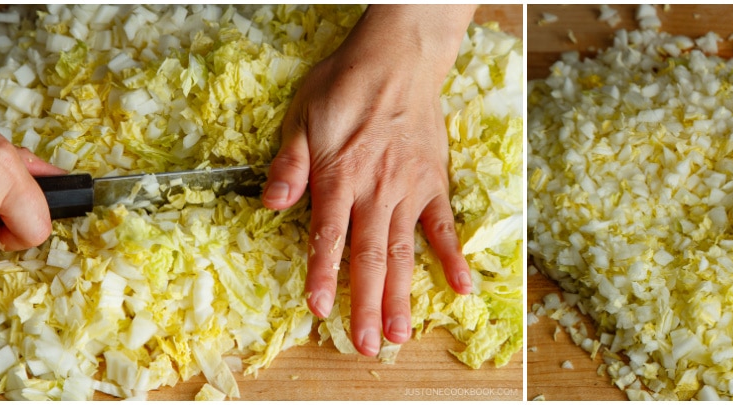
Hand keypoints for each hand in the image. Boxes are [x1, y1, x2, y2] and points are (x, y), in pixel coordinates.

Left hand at [262, 5, 476, 355]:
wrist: (397, 60)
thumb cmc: (345, 86)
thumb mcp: (301, 116)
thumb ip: (290, 164)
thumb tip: (272, 203)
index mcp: (340, 177)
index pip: (329, 237)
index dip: (324, 276)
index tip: (321, 310)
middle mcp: (377, 191)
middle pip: (370, 257)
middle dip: (367, 304)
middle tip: (367, 345)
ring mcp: (409, 190)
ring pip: (405, 251)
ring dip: (403, 295)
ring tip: (401, 333)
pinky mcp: (433, 183)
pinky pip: (445, 226)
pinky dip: (453, 257)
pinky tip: (461, 287)